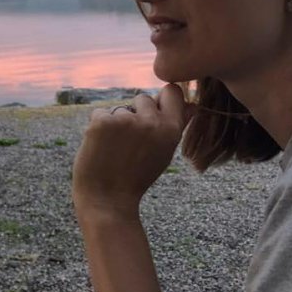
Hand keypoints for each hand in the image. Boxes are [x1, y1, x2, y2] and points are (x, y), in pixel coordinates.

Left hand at [72, 83, 195, 216]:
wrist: (107, 199)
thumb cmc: (137, 177)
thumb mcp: (165, 152)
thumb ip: (177, 125)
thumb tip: (193, 105)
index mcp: (171, 129)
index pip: (172, 91)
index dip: (162, 99)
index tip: (155, 111)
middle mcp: (151, 122)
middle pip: (143, 98)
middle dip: (136, 113)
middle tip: (131, 141)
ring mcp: (126, 120)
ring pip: (120, 108)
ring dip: (116, 122)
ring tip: (115, 149)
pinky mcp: (102, 122)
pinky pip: (100, 113)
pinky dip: (98, 127)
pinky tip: (100, 148)